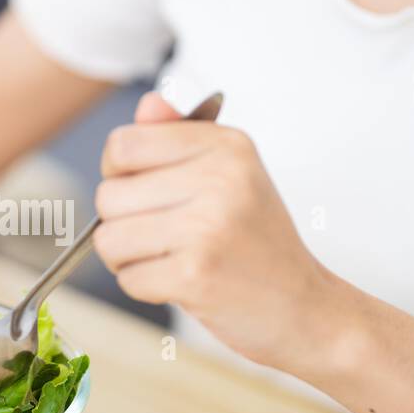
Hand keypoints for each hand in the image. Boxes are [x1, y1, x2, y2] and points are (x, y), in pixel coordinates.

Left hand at [94, 92, 344, 372]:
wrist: (305, 308)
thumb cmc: (258, 243)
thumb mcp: (230, 176)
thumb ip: (179, 138)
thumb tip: (148, 104)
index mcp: (227, 146)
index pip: (124, 144)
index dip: (118, 173)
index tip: (144, 191)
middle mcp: (220, 179)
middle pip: (109, 195)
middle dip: (121, 223)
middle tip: (164, 236)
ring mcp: (208, 227)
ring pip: (109, 238)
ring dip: (128, 258)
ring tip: (169, 259)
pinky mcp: (195, 274)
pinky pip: (127, 278)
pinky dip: (144, 286)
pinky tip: (180, 282)